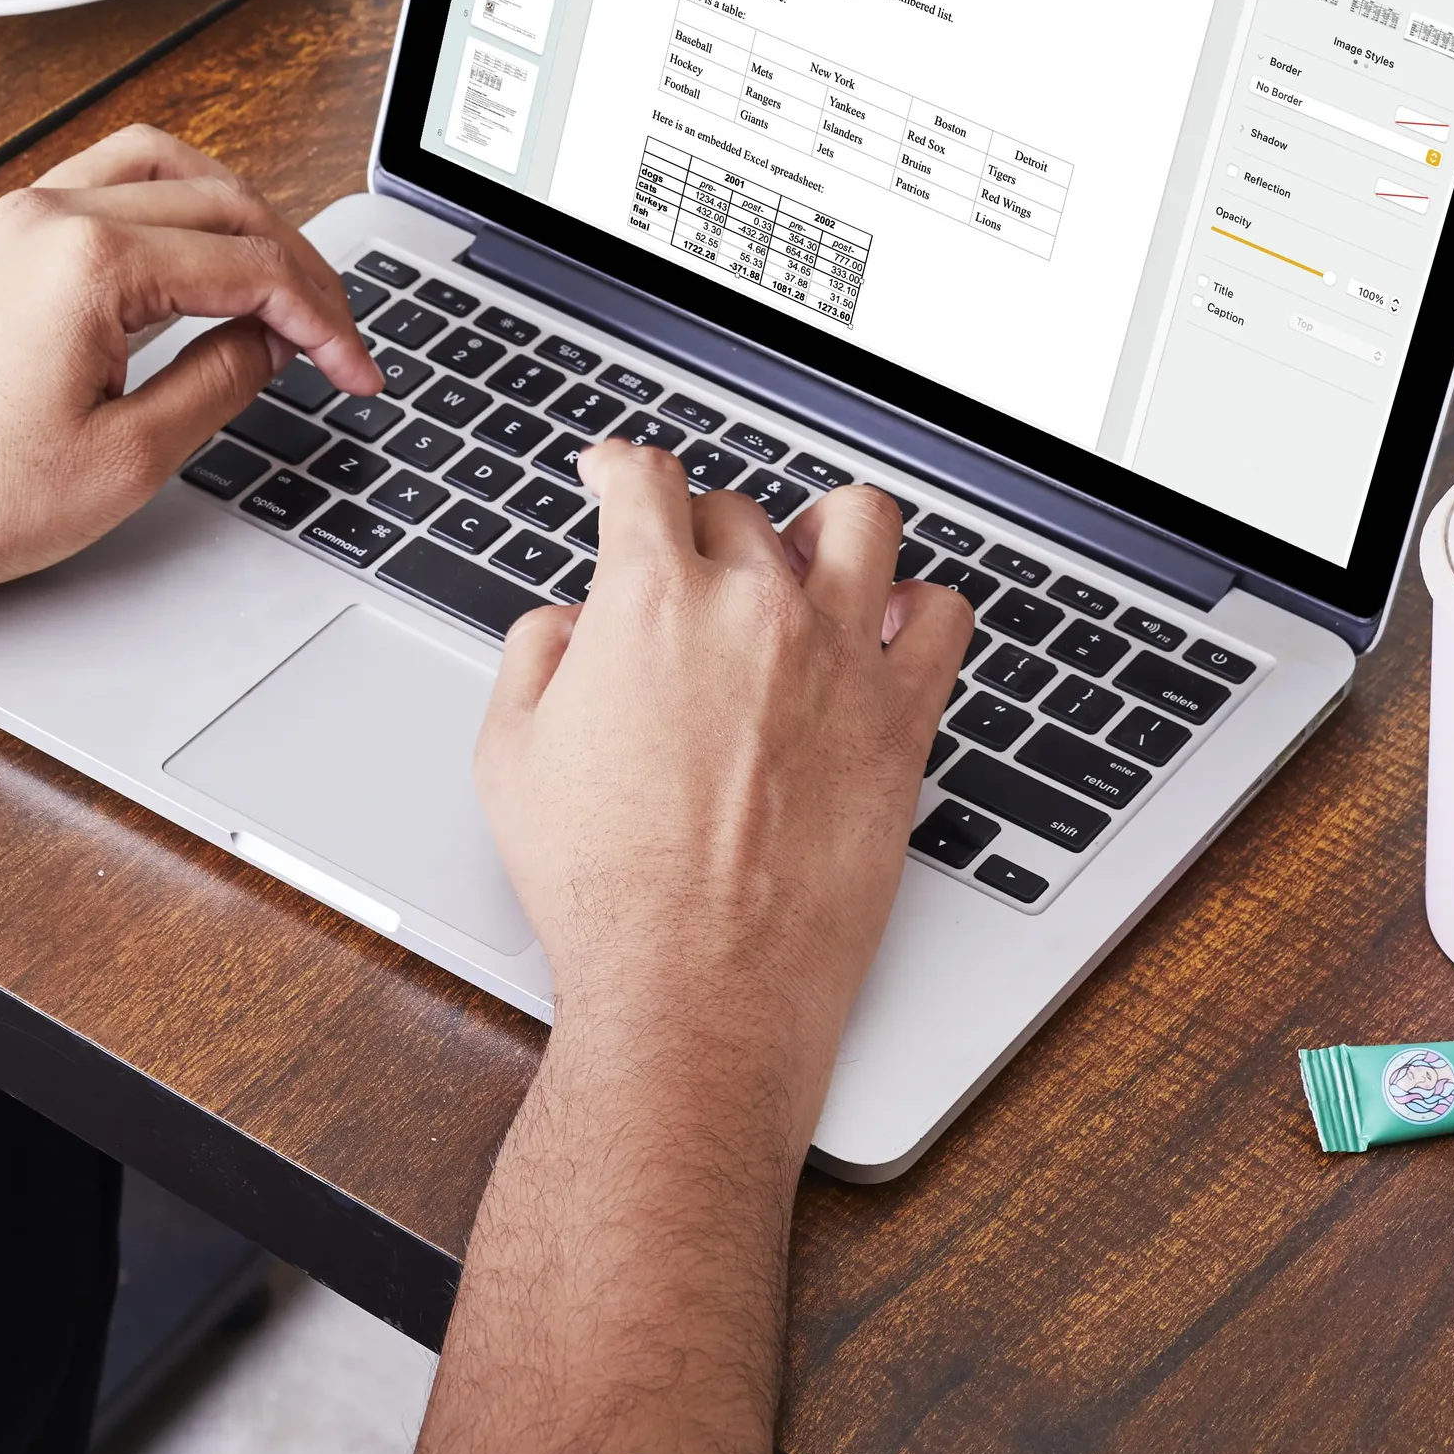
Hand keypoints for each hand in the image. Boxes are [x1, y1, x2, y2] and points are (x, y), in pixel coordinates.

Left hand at [0, 124, 376, 620]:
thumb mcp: (127, 461)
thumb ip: (219, 385)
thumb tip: (268, 344)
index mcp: (89, 261)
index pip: (251, 268)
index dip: (324, 321)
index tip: (355, 372)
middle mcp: (46, 217)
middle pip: (218, 202)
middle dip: (294, 267)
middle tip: (333, 335)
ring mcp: (8, 222)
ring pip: (158, 168)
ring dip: (233, 214)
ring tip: (274, 280)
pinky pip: (96, 185)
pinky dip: (164, 210)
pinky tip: (185, 264)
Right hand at [403, 450, 971, 1453]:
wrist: (694, 989)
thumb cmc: (603, 889)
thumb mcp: (510, 755)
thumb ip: (536, 655)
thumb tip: (570, 622)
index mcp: (653, 601)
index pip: (645, 477)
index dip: (619, 464)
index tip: (615, 473)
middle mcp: (755, 609)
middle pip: (740, 508)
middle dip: (705, 529)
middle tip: (693, 569)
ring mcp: (840, 657)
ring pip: (860, 521)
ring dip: (825, 530)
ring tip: (807, 562)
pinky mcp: (902, 718)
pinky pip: (943, 616)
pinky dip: (918, 608)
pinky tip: (888, 627)